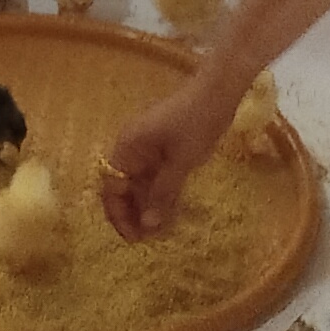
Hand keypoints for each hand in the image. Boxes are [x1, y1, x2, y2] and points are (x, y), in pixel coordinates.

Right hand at [99, 82, 233, 241]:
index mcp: (126, 148)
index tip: (134, 238)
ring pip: (140, 184)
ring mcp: (147, 148)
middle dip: (133, 214)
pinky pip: (154, 177)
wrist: (218, 90)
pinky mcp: (163, 149)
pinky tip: (169, 213)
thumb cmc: (196, 122)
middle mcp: (131, 149)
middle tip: (148, 240)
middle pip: (123, 188)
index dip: (119, 215)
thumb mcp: (181, 161)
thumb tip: (149, 225)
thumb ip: (162, 193)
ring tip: (160, 232)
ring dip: (147, 207)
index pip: (111, 188)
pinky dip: (159, 195)